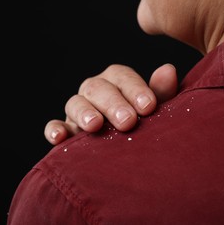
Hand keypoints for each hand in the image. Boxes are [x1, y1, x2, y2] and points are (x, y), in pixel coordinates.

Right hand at [44, 63, 177, 144]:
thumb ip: (160, 93)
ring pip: (75, 103)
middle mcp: (96, 92)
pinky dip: (54, 130)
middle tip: (127, 121)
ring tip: (95, 125)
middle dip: (112, 103)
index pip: (122, 77)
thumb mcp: (153, 111)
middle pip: (98, 88)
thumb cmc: (144, 125)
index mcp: (117, 83)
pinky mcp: (66, 131)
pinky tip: (60, 137)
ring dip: (84, 113)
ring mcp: (78, 111)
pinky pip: (55, 126)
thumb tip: (168, 70)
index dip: (135, 89)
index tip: (149, 106)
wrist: (129, 154)